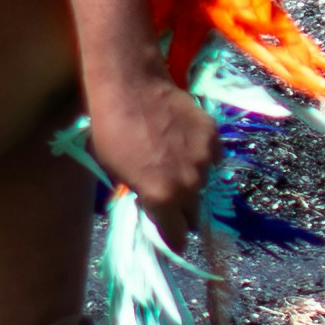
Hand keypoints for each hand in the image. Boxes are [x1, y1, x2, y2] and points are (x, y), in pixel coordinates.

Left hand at [85, 69, 215, 244]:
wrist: (130, 86)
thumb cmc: (111, 131)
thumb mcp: (116, 173)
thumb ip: (141, 195)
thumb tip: (153, 206)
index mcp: (161, 198)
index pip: (178, 237)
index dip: (171, 238)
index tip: (169, 235)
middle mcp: (189, 185)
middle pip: (193, 214)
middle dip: (181, 210)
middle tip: (168, 195)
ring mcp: (204, 160)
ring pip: (204, 185)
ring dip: (193, 182)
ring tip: (174, 163)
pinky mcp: (213, 137)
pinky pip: (213, 159)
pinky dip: (202, 157)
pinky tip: (184, 144)